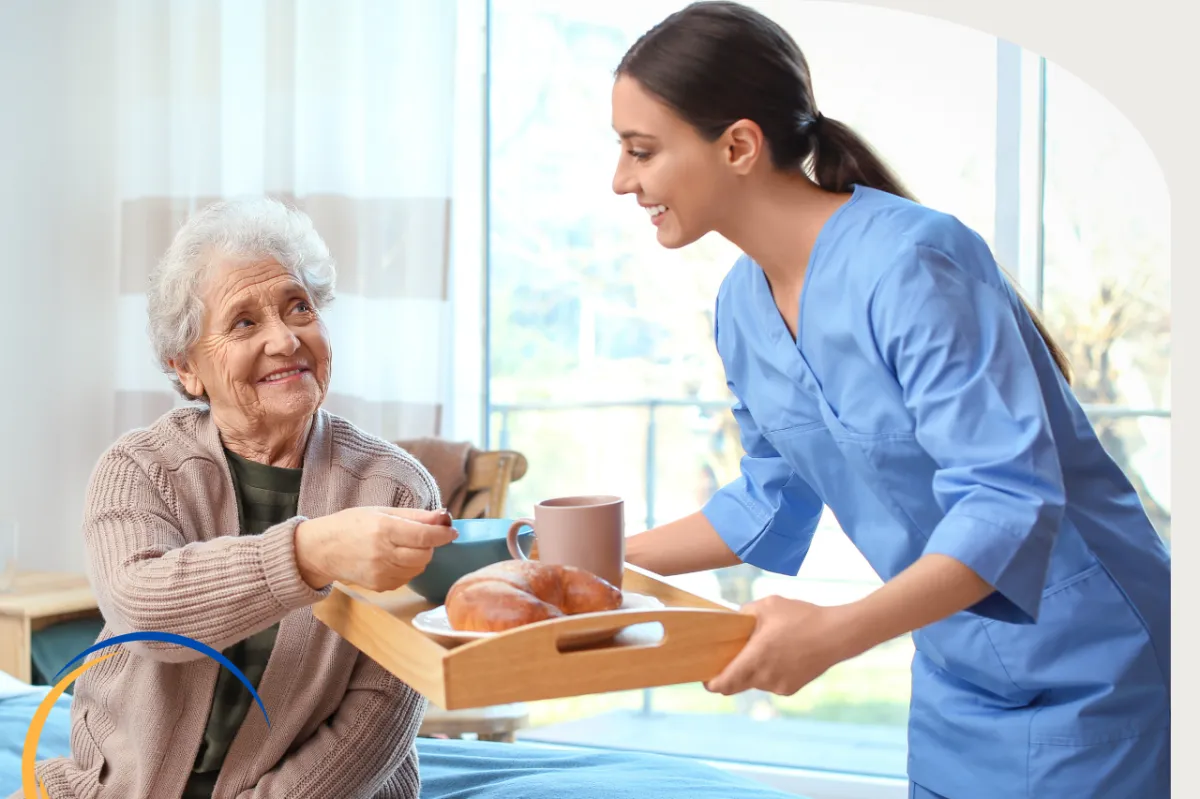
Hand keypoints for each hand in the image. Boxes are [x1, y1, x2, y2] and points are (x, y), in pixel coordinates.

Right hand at [294, 507, 456, 590]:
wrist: (321, 550)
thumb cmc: (351, 525)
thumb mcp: (382, 511)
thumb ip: (415, 516)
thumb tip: (444, 516)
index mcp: (383, 529)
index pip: (424, 535)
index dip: (442, 534)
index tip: (451, 531)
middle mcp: (382, 553)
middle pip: (425, 554)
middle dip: (430, 545)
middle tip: (422, 536)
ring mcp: (380, 573)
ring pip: (418, 568)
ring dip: (420, 557)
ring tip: (404, 546)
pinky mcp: (380, 586)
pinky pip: (407, 578)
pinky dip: (408, 568)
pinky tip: (394, 559)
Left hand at [704, 595, 861, 696]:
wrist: (837, 634)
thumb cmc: (801, 616)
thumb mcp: (767, 605)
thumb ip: (743, 614)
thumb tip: (731, 621)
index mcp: (755, 659)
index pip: (723, 684)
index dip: (710, 682)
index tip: (704, 675)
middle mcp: (764, 678)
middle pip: (735, 685)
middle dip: (729, 674)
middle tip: (727, 658)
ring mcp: (778, 686)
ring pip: (754, 683)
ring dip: (751, 670)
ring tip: (763, 648)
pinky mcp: (791, 689)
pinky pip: (770, 682)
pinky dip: (768, 672)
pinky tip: (780, 654)